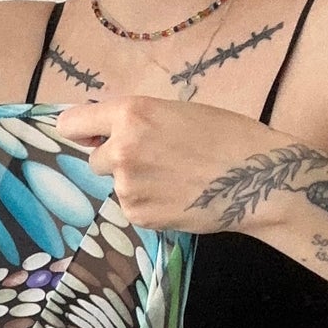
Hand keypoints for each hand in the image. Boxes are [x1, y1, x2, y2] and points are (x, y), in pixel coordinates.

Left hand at [54, 95, 290, 234]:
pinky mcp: (138, 215)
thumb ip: (135, 121)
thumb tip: (100, 133)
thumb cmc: (224, 135)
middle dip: (115, 159)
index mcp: (131, 115)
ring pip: (115, 184)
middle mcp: (121, 151)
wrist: (255, 178)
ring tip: (173, 177)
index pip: (72, 123)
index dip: (77, 130)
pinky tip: (176, 195)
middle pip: (95, 159)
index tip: (83, 134)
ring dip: (134, 182)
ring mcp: (127, 187)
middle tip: (154, 158)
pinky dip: (147, 203)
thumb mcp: (175, 112)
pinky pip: (131, 206)